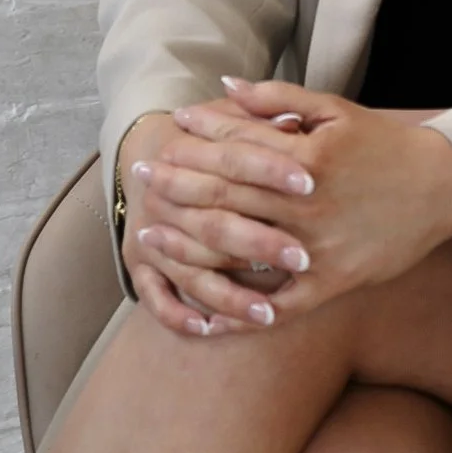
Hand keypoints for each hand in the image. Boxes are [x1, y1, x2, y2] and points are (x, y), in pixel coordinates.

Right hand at [113, 106, 296, 339]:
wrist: (148, 156)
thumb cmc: (211, 144)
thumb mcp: (231, 125)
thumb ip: (260, 124)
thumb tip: (294, 125)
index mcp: (184, 154)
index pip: (233, 160)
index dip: (270, 169)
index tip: (311, 184)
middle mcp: (163, 198)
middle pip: (213, 222)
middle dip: (258, 242)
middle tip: (302, 258)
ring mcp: (149, 235)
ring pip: (189, 270)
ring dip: (228, 294)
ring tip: (267, 313)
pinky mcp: (140, 266)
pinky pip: (156, 299)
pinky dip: (179, 315)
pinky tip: (210, 328)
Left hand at [127, 79, 451, 331]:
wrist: (445, 186)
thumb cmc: (386, 144)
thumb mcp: (335, 111)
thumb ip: (276, 101)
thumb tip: (222, 88)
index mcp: (306, 158)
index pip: (236, 149)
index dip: (196, 142)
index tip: (164, 137)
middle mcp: (307, 204)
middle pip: (226, 196)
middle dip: (178, 187)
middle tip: (142, 180)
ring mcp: (318, 248)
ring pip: (240, 249)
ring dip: (189, 245)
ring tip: (152, 239)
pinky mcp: (332, 283)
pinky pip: (278, 305)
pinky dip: (241, 313)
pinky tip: (205, 315)